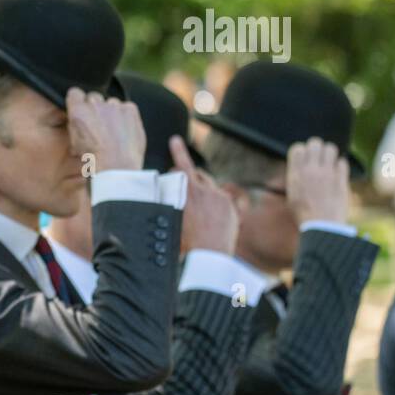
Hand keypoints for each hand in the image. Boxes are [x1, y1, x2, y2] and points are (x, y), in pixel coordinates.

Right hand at [67, 88, 145, 172]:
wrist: (116, 166)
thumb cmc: (94, 159)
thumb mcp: (75, 143)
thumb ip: (76, 125)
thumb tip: (78, 120)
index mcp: (78, 111)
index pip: (75, 93)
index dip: (78, 101)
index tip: (81, 108)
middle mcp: (95, 104)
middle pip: (94, 97)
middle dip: (95, 108)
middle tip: (99, 125)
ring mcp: (114, 105)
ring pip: (111, 103)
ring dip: (112, 113)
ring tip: (114, 132)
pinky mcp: (130, 109)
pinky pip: (127, 108)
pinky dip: (126, 116)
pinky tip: (125, 131)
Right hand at [171, 135, 238, 254]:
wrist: (209, 255)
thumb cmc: (185, 242)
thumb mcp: (170, 221)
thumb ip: (170, 204)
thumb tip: (164, 200)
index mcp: (187, 192)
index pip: (182, 165)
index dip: (178, 151)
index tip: (175, 140)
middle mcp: (205, 190)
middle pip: (199, 175)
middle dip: (191, 176)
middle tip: (183, 183)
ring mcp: (220, 197)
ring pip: (210, 188)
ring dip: (204, 194)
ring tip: (198, 211)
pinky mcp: (229, 206)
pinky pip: (221, 200)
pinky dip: (215, 205)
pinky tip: (209, 219)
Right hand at [286, 137, 348, 224]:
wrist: (322, 226)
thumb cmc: (304, 213)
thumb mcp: (292, 194)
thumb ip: (295, 177)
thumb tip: (300, 166)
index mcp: (295, 174)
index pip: (297, 148)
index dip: (301, 151)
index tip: (304, 157)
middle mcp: (311, 170)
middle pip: (315, 143)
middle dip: (316, 148)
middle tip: (317, 157)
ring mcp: (327, 173)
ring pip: (331, 148)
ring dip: (329, 153)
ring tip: (328, 162)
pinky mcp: (341, 179)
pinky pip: (342, 161)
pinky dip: (339, 165)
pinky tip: (337, 173)